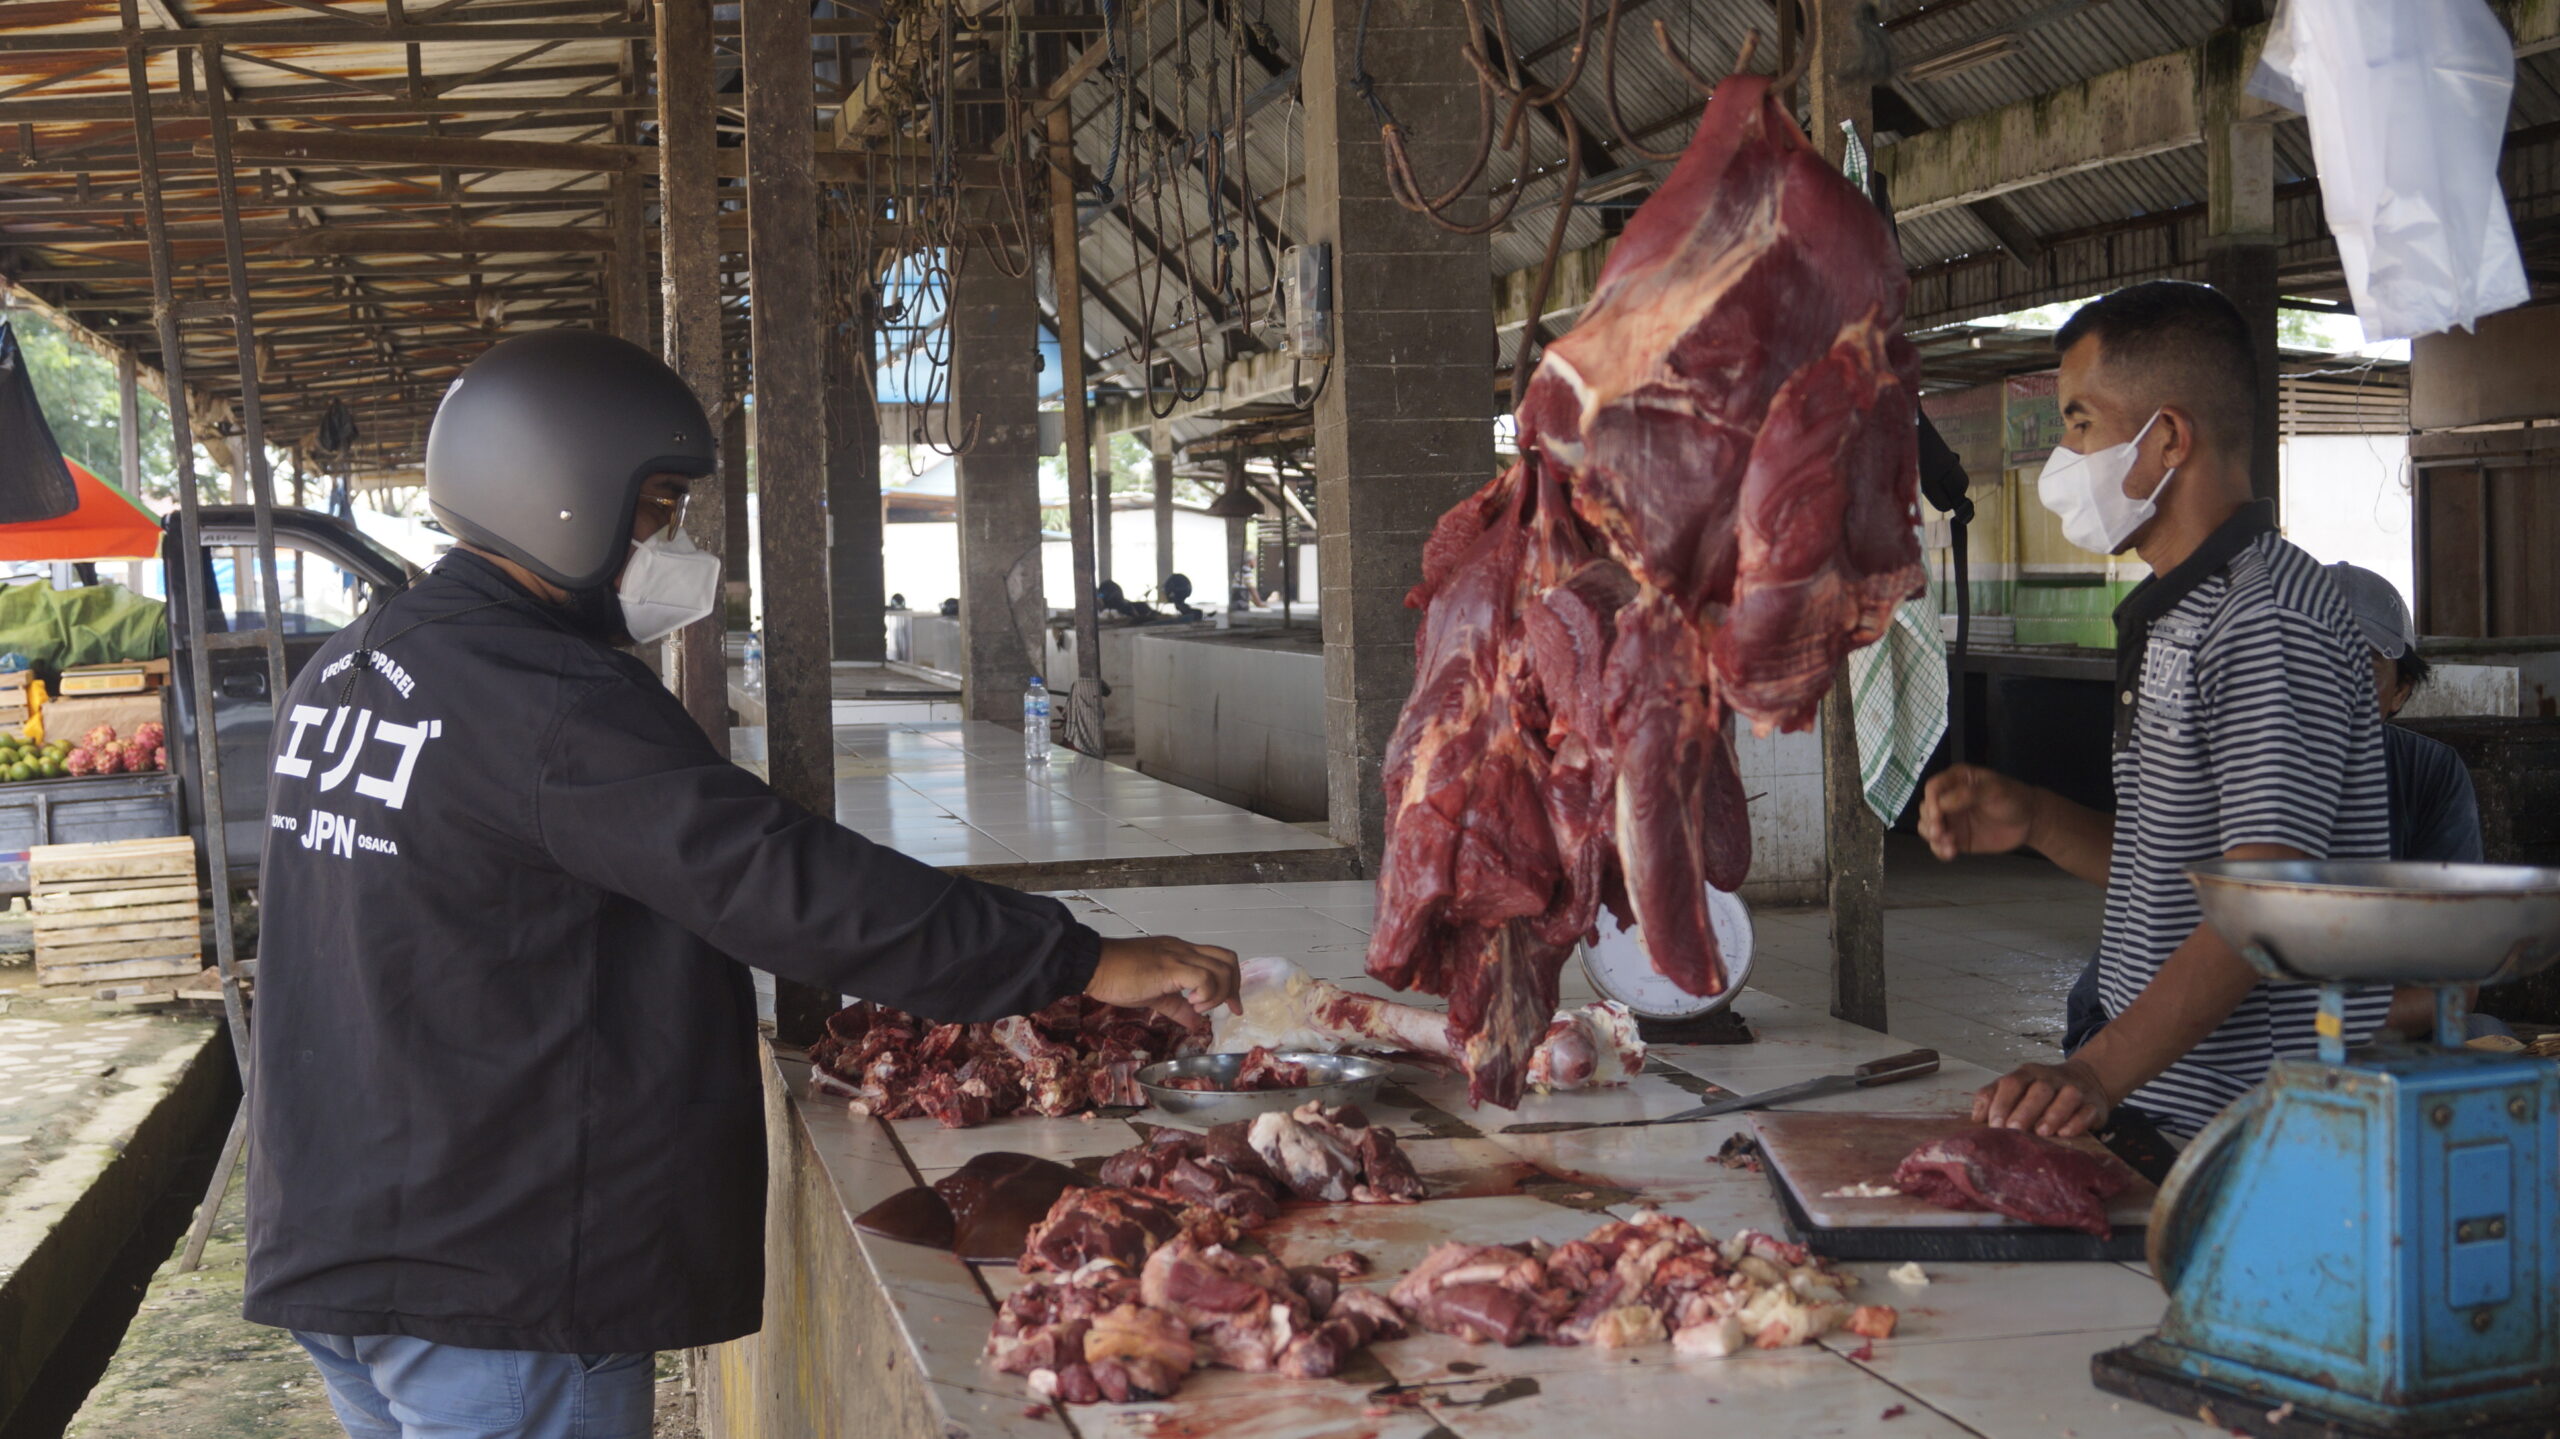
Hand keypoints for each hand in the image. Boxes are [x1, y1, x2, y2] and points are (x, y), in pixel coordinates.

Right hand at [1087, 936, 1241, 1025]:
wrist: (1094, 964)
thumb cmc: (1117, 976)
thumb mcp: (1153, 994)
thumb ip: (1177, 1007)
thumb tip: (1195, 1023)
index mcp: (1182, 953)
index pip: (1221, 959)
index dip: (1233, 984)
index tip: (1233, 1007)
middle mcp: (1185, 950)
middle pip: (1228, 960)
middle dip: (1233, 988)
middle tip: (1225, 1009)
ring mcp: (1178, 957)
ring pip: (1222, 968)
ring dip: (1219, 992)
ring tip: (1199, 1006)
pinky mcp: (1170, 968)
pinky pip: (1204, 978)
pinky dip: (1206, 994)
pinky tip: (1192, 1004)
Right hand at [1919, 765, 2038, 860]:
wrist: (2029, 821)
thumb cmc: (2013, 798)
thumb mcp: (1994, 790)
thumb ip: (1968, 794)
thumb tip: (1942, 803)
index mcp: (1956, 780)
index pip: (1933, 787)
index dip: (1931, 802)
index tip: (1937, 816)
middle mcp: (1949, 799)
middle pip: (1926, 809)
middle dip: (1930, 823)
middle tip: (1941, 833)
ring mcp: (1952, 819)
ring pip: (1927, 828)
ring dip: (1933, 838)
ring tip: (1950, 845)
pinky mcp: (1956, 838)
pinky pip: (1939, 845)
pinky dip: (1940, 850)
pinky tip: (1951, 853)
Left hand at [1972, 1059, 2112, 1138]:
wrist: (2085, 1080)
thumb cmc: (2039, 1091)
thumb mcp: (2015, 1088)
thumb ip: (1993, 1097)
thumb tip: (1976, 1118)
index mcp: (2027, 1074)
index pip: (2012, 1082)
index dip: (2002, 1102)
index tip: (1994, 1124)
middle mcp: (2051, 1078)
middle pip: (2039, 1089)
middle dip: (2025, 1110)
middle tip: (2014, 1129)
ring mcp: (2074, 1089)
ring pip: (2067, 1096)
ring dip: (2053, 1114)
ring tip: (2041, 1132)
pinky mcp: (2093, 1104)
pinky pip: (2087, 1110)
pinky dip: (2077, 1122)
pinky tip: (2065, 1133)